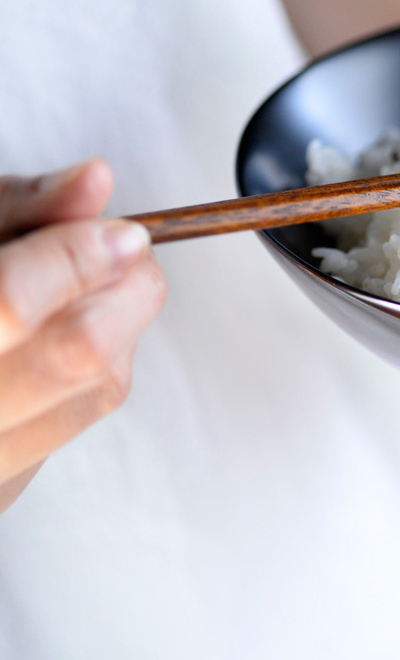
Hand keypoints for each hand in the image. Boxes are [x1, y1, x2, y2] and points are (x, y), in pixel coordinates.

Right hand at [0, 160, 165, 512]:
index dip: (82, 255)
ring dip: (122, 324)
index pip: (14, 304)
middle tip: (123, 252)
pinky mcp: (10, 479)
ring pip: (100, 386)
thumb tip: (94, 180)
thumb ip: (26, 203)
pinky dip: (101, 363)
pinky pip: (88, 412)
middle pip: (79, 353)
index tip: (120, 230)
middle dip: (127, 290)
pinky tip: (69, 334)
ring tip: (92, 289)